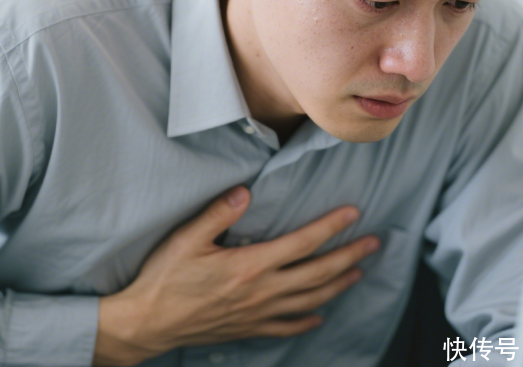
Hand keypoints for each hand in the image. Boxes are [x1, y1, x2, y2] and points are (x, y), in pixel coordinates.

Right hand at [92, 186, 379, 365]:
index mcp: (249, 266)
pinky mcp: (249, 330)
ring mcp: (258, 314)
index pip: (302, 243)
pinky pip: (287, 328)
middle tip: (374, 243)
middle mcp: (261, 292)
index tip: (353, 213)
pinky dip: (307, 320)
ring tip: (358, 273)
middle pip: (317, 273)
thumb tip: (246, 193)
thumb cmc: (165, 278)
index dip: (330, 227)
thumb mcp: (186, 239)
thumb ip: (218, 213)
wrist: (148, 324)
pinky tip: (319, 315)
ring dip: (338, 285)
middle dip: (349, 256)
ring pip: (310, 300)